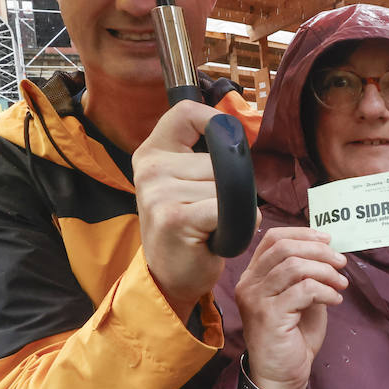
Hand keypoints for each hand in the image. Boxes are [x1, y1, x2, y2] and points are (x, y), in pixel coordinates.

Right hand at [133, 100, 254, 318]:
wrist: (170, 277)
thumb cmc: (187, 227)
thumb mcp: (184, 181)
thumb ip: (201, 152)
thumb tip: (237, 129)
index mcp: (151, 152)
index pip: (186, 111)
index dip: (216, 121)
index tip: (229, 143)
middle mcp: (150, 168)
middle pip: (218, 156)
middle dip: (230, 184)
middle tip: (211, 209)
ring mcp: (158, 192)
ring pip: (226, 184)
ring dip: (233, 208)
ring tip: (210, 224)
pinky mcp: (174, 217)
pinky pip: (227, 207)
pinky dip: (238, 224)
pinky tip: (218, 237)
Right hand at [234, 227, 347, 388]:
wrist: (281, 375)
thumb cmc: (293, 337)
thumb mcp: (301, 298)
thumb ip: (307, 274)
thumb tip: (330, 251)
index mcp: (254, 276)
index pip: (272, 238)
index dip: (303, 233)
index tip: (328, 239)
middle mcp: (249, 284)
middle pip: (284, 248)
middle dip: (319, 251)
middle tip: (341, 263)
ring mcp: (256, 299)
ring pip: (294, 266)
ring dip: (325, 271)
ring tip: (341, 284)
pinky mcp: (269, 315)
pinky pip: (303, 290)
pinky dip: (325, 291)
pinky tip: (335, 300)